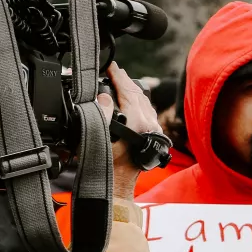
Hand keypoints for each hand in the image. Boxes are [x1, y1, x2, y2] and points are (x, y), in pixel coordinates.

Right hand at [99, 63, 161, 199]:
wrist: (118, 185)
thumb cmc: (106, 165)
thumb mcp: (97, 136)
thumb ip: (101, 113)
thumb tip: (105, 97)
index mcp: (138, 122)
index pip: (128, 91)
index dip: (118, 76)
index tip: (110, 66)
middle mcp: (149, 123)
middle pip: (138, 94)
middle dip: (125, 80)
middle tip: (114, 70)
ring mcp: (154, 129)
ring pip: (145, 101)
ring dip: (133, 89)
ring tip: (122, 81)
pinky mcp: (153, 134)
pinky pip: (148, 110)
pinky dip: (139, 100)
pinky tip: (133, 99)